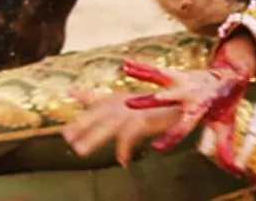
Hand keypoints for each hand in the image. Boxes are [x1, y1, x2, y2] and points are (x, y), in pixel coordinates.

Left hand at [62, 87, 181, 167]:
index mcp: (123, 98)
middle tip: (67, 136)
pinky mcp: (143, 120)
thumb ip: (128, 108)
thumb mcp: (143, 103)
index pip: (98, 96)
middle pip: (97, 113)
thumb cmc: (168, 103)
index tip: (68, 92)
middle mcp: (125, 103)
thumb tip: (124, 119)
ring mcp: (133, 111)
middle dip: (81, 124)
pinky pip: (128, 138)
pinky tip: (123, 162)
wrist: (188, 100)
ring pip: (107, 126)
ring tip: (80, 151)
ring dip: (93, 138)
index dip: (82, 94)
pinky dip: (124, 151)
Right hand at [120, 59, 250, 172]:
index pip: (184, 125)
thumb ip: (225, 148)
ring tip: (125, 71)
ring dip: (142, 76)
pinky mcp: (177, 74)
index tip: (156, 147)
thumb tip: (237, 170)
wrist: (230, 75)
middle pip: (166, 99)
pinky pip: (156, 71)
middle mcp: (188, 94)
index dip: (171, 136)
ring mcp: (182, 82)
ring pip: (159, 79)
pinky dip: (141, 67)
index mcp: (199, 108)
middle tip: (128, 104)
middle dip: (150, 101)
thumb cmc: (225, 104)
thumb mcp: (226, 126)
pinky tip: (125, 64)